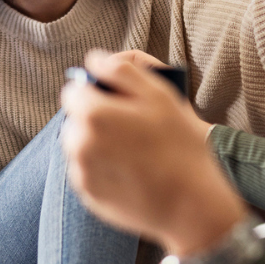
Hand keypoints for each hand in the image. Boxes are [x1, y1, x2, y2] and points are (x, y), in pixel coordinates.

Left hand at [61, 50, 246, 255]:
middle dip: (94, 116)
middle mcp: (78, 144)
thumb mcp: (159, 94)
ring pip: (78, 145)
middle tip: (129, 125)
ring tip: (130, 148)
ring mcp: (81, 173)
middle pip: (74, 119)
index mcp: (92, 114)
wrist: (191, 204)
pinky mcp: (88, 196)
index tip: (117, 100)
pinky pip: (86, 170)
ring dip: (95, 141)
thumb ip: (122, 69)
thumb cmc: (180, 145)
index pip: (73, 90)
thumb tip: (94, 59)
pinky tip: (129, 169)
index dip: (95, 90)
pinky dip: (101, 166)